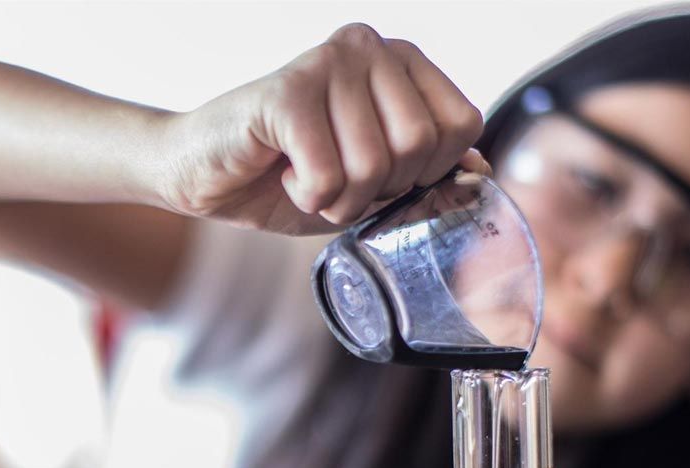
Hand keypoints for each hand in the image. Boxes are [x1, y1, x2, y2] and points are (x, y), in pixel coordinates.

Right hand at [154, 22, 489, 234]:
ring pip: (374, 166)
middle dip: (379, 189)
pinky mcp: (287, 92)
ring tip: (308, 179)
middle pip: (419, 146)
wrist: (207, 177)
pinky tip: (284, 175)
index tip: (380, 173)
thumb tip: (482, 170)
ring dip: (339, 200)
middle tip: (336, 180)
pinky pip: (329, 176)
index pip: (461, 125)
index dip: (426, 171)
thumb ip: (428, 170)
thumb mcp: (372, 182)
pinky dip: (308, 197)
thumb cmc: (290, 176)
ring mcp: (327, 62)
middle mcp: (368, 46)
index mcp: (400, 60)